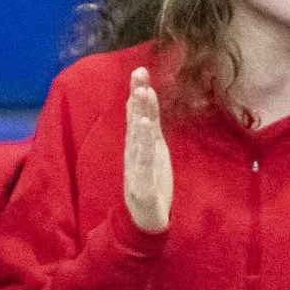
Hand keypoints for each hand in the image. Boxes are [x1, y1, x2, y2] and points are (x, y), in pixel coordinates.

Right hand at [123, 66, 170, 233]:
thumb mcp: (155, 153)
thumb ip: (151, 130)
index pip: (138, 114)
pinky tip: (144, 125)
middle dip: (137, 96)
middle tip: (139, 72)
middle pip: (135, 119)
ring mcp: (135, 166)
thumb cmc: (151, 184)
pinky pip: (142, 159)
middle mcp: (134, 152)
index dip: (139, 92)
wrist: (145, 220)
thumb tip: (149, 105)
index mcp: (139, 145)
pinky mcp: (140, 183)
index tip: (141, 70)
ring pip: (137, 136)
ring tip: (141, 93)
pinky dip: (143, 141)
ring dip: (138, 114)